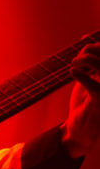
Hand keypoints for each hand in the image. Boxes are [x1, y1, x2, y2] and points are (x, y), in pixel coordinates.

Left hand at [61, 42, 99, 156]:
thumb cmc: (87, 103)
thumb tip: (85, 38)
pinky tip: (72, 72)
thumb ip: (91, 60)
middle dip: (91, 50)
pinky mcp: (99, 103)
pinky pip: (94, 86)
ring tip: (74, 63)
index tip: (83, 40)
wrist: (80, 130)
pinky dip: (81, 75)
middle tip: (76, 57)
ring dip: (85, 59)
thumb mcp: (91, 78)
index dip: (98, 44)